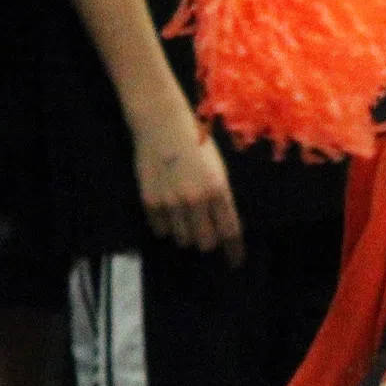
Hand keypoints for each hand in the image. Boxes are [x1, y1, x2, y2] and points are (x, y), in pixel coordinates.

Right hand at [134, 107, 244, 266]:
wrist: (160, 122)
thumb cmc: (195, 143)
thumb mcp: (217, 169)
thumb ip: (220, 198)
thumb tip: (221, 227)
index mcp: (218, 190)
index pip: (230, 232)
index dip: (233, 251)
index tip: (235, 263)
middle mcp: (196, 199)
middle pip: (205, 242)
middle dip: (207, 240)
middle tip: (204, 230)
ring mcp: (171, 201)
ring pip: (182, 239)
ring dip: (185, 233)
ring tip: (183, 214)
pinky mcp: (150, 201)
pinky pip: (160, 230)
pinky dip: (165, 226)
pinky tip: (167, 209)